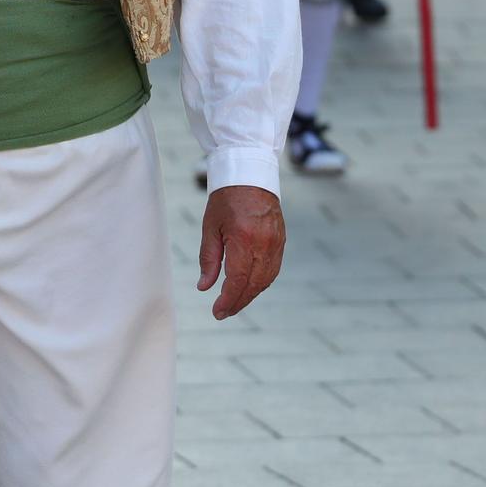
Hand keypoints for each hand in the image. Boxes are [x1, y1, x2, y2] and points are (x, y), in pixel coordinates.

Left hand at [197, 184, 285, 319]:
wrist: (250, 174)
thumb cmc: (226, 198)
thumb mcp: (210, 227)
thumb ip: (208, 259)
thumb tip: (204, 287)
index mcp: (244, 239)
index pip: (237, 281)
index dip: (228, 300)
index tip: (217, 312)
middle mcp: (264, 244)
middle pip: (253, 285)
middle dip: (238, 302)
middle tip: (223, 312)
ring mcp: (276, 243)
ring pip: (266, 280)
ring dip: (250, 295)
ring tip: (234, 302)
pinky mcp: (281, 240)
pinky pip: (273, 269)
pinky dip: (261, 282)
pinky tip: (249, 287)